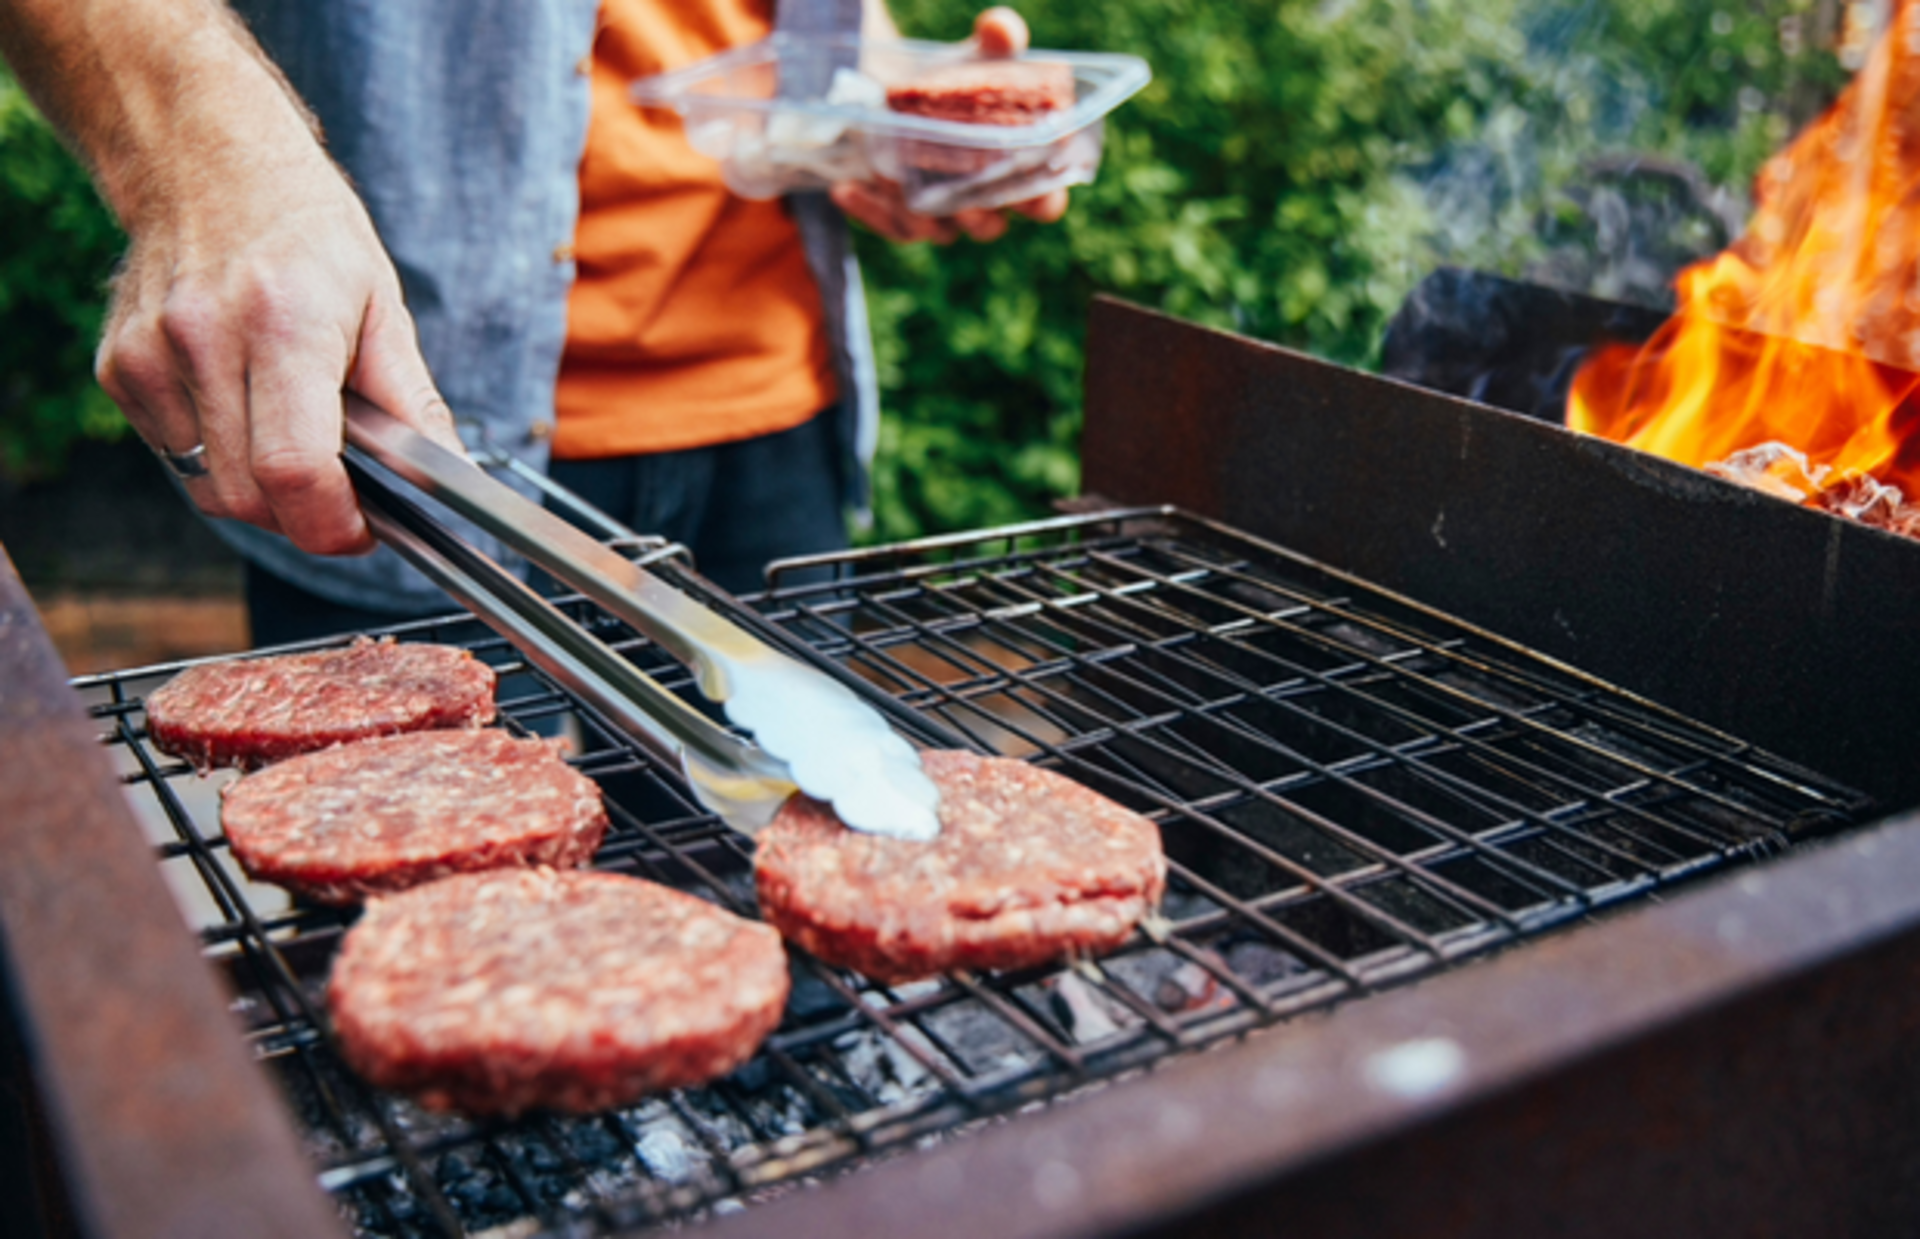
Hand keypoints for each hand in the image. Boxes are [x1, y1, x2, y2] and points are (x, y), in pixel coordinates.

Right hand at [97, 144, 458, 556]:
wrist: (207, 164)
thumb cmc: (307, 235)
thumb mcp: (383, 307)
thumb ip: (413, 402)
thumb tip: (453, 478)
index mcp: (284, 326)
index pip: (295, 468)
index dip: (333, 522)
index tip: (362, 529)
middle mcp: (204, 342)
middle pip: (249, 497)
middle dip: (304, 516)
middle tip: (340, 491)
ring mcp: (150, 358)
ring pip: (209, 490)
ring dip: (261, 492)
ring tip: (293, 434)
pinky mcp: (118, 371)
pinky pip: (176, 458)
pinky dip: (219, 458)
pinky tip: (243, 408)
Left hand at [830, 6, 1069, 244]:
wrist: (902, 88)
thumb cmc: (958, 80)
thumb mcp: (978, 56)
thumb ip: (998, 41)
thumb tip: (999, 29)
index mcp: (1019, 172)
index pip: (1044, 203)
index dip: (1043, 202)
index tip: (1035, 191)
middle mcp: (984, 202)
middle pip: (989, 227)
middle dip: (978, 216)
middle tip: (966, 200)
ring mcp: (942, 214)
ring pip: (938, 231)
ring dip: (919, 213)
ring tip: (895, 182)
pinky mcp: (902, 216)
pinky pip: (891, 227)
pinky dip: (869, 211)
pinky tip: (846, 189)